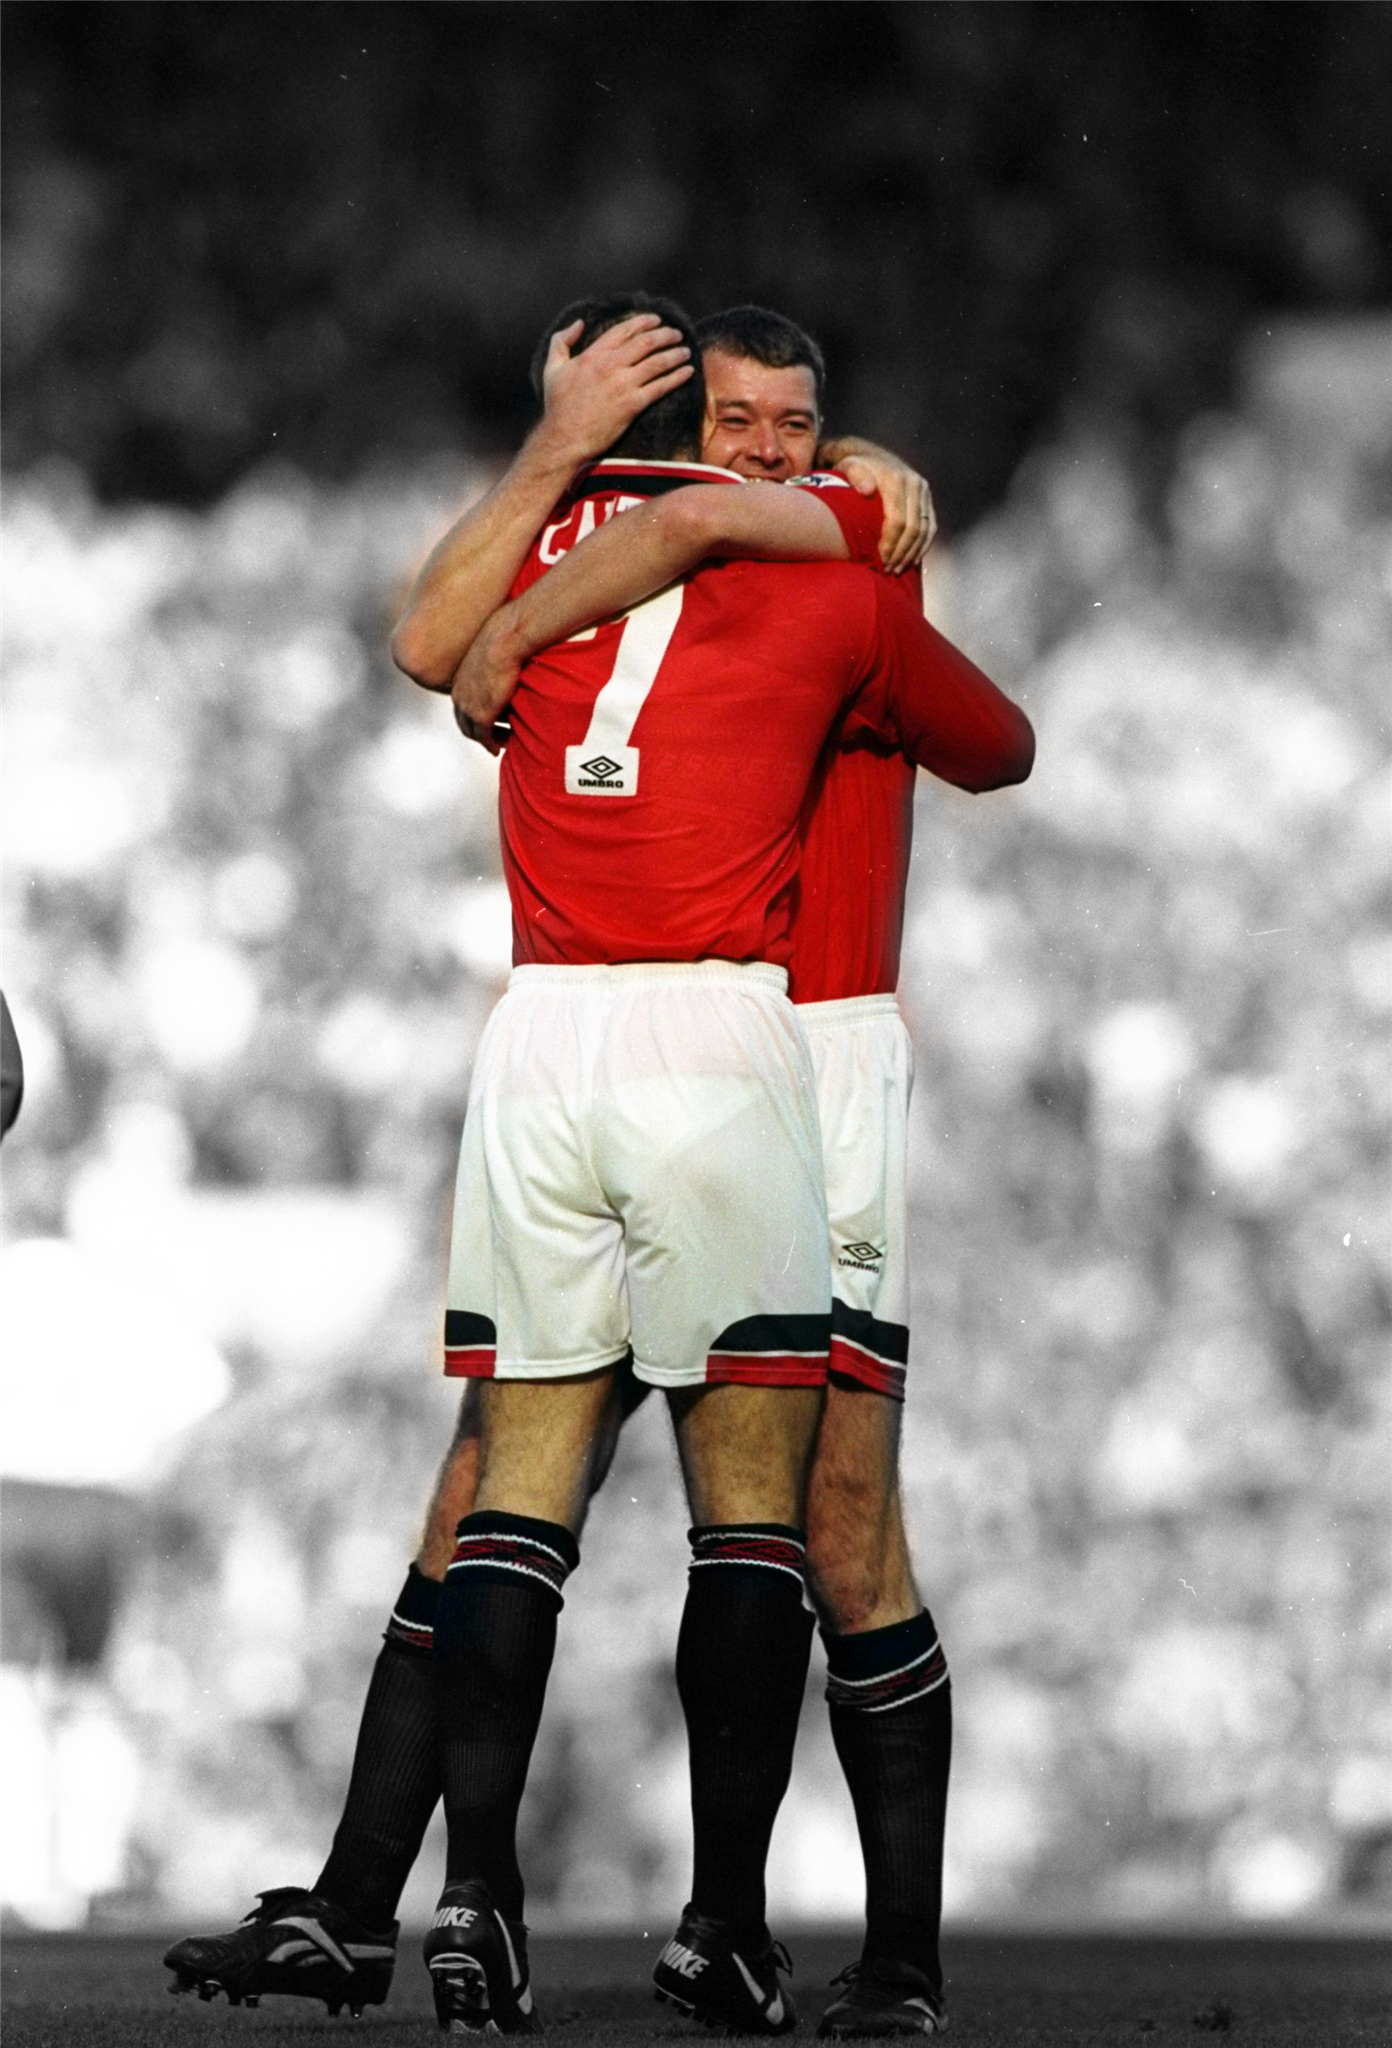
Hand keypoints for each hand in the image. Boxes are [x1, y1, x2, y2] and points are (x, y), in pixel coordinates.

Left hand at [452, 610, 523, 752]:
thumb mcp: (492, 650)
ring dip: (486, 739)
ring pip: (473, 732)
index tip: (488, 721)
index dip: (473, 715)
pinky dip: (490, 744)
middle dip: (478, 732)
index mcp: (459, 679)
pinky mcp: (481, 713)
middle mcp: (459, 694)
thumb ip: (494, 663)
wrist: (507, 636)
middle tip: (493, 738)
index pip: (462, 704)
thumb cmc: (505, 636)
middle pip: (464, 721)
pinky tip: (497, 748)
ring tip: (501, 743)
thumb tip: (508, 667)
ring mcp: (469, 705)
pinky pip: (484, 737)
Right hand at [539, 313, 694, 465]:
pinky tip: (688, 372)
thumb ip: (562, 341)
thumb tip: (578, 323)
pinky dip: (677, 377)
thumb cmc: (557, 406)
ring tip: (686, 351)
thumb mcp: (552, 368)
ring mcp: (623, 385)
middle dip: (665, 335)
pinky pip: (661, 386)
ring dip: (675, 354)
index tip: (656, 319)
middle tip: (676, 333)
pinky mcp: (633, 405)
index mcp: (592, 355)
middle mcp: (610, 366)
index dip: (643, 322)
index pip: (623, 330)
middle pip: (645, 342)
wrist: (564, 438)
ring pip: (657, 362)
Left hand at [830, 443, 936, 573]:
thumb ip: (855, 476)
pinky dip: (923, 545)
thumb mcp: (848, 467)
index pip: (898, 522)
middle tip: (888, 570)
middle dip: (900, 553)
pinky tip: (913, 560)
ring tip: (898, 569)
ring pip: (924, 530)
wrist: (868, 454)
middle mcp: (915, 483)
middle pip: (913, 528)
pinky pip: (931, 526)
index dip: (890, 545)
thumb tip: (868, 490)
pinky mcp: (927, 497)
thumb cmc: (853, 467)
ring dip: (912, 553)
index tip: (879, 561)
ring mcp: (923, 490)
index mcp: (897, 479)